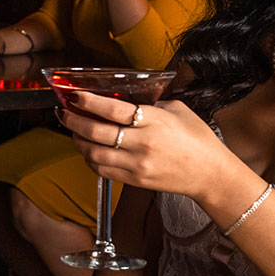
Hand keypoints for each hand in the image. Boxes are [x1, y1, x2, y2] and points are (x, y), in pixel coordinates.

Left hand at [58, 91, 238, 199]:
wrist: (211, 174)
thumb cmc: (198, 140)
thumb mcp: (178, 110)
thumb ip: (150, 103)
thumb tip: (126, 98)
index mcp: (154, 122)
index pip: (113, 110)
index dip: (89, 101)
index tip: (75, 95)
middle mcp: (143, 144)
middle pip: (96, 131)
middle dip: (73, 120)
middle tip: (64, 113)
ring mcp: (137, 164)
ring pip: (93, 153)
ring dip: (78, 141)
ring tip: (74, 131)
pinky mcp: (135, 180)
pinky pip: (102, 170)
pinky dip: (89, 159)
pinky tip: (88, 150)